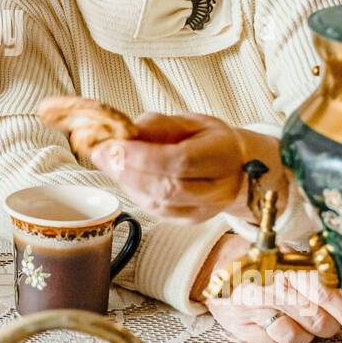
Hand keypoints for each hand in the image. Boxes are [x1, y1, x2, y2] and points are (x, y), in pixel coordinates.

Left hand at [89, 112, 288, 223]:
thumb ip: (160, 126)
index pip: (181, 161)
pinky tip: (123, 176)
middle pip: (168, 188)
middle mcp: (218, 188)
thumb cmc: (211, 140)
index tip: (114, 144)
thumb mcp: (191, 122)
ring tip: (108, 161)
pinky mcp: (190, 221)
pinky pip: (156, 211)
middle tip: (102, 153)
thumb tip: (126, 132)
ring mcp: (204, 210)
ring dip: (126, 183)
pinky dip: (134, 193)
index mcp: (222, 155)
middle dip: (128, 171)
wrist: (239, 169)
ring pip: (159, 204)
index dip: (144, 156)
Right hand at [194, 232, 341, 342]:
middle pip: (318, 320)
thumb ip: (320, 275)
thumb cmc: (262, 264)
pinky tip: (271, 322)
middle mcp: (272, 287)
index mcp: (289, 267)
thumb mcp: (290, 259)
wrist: (216, 267)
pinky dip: (278, 337)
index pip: (328, 293)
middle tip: (323, 320)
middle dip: (327, 325)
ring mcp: (255, 309)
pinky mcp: (242, 328)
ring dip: (303, 334)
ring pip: (298, 336)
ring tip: (293, 319)